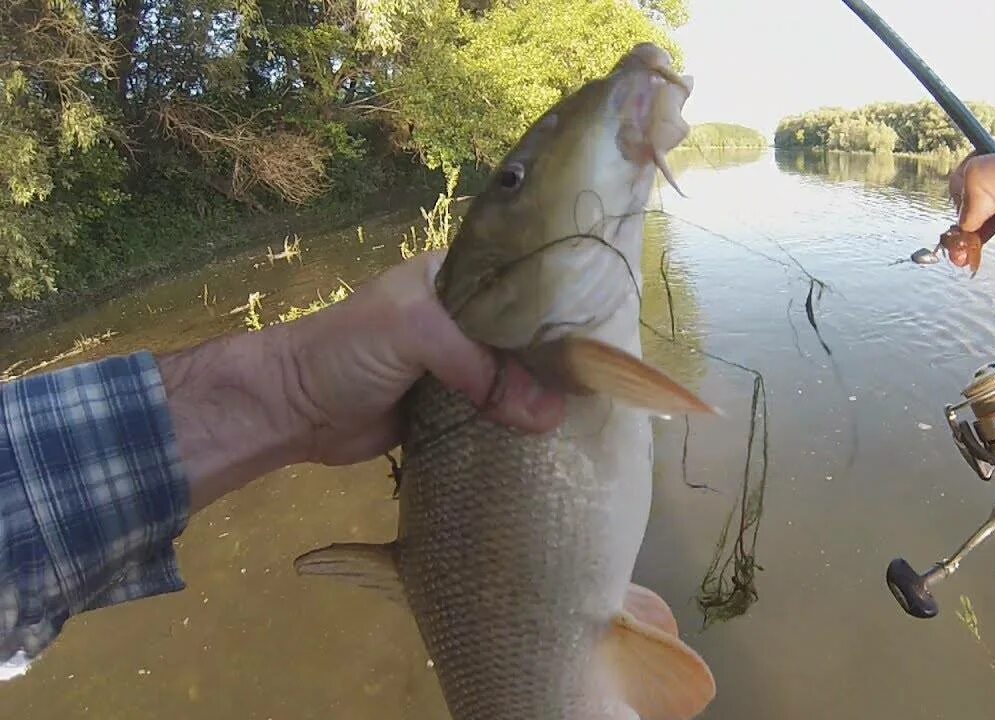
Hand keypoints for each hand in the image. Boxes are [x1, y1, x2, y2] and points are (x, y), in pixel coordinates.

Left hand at [160, 251, 565, 511]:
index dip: (561, 308)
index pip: (522, 284)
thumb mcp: (414, 332)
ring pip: (515, 378)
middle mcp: (464, 318)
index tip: (603, 337)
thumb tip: (548, 415)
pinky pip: (497, 415)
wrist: (291, 410)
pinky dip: (519, 427)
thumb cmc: (346, 351)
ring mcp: (458, 366)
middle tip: (604, 385)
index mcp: (456, 279)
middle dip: (559, 361)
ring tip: (592, 415)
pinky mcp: (452, 410)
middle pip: (526, 337)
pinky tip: (554, 440)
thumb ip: (479, 365)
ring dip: (542, 398)